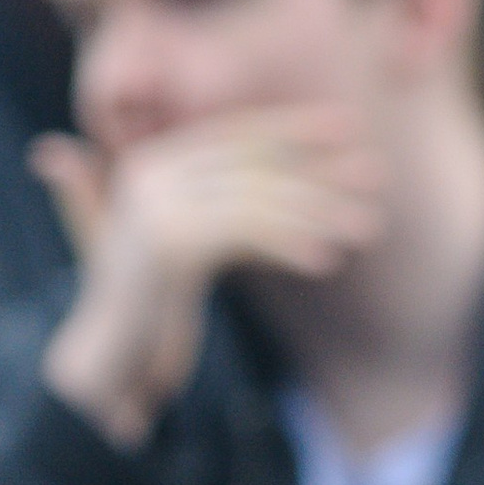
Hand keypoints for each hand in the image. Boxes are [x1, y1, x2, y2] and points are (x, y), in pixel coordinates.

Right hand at [37, 110, 384, 445]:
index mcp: (152, 161)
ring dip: (319, 212)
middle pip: (252, 163)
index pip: (235, 134)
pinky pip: (247, 232)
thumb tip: (291, 183)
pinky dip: (290, 244)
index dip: (293, 129)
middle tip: (376, 174)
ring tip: (367, 227)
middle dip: (318, 170)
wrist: (108, 357)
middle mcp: (149, 172)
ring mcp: (155, 205)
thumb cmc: (151, 303)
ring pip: (256, 197)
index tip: (348, 127)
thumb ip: (230, 202)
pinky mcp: (170, 242)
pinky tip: (327, 259)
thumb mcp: (194, 241)